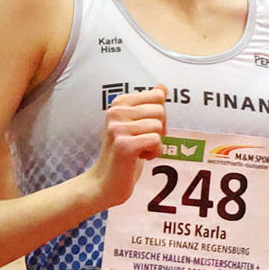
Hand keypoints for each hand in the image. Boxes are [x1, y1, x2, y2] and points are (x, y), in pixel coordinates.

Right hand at [84, 87, 168, 208]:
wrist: (105, 183)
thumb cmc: (124, 153)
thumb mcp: (136, 125)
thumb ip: (149, 105)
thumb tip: (162, 87)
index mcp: (119, 103)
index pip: (157, 96)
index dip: (159, 115)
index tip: (145, 129)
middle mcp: (116, 112)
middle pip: (160, 111)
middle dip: (159, 130)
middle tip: (143, 142)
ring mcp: (118, 128)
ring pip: (158, 127)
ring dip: (156, 143)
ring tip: (139, 151)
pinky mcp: (124, 145)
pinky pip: (156, 141)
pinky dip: (154, 153)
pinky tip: (139, 158)